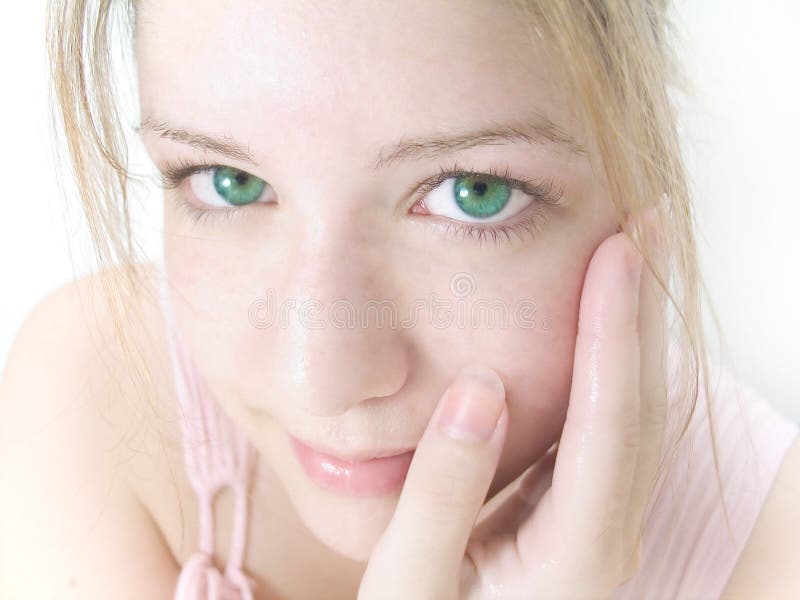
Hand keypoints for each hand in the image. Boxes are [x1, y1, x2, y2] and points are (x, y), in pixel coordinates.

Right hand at [358, 210, 667, 599]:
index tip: (616, 251)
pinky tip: (596, 321)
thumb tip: (477, 388)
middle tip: (647, 226)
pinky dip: (610, 359)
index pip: (608, 423)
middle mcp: (607, 534)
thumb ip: (444, 489)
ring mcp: (600, 522)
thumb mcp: (411, 580)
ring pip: (637, 409)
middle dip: (646, 311)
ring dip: (636, 327)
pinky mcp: (578, 508)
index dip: (613, 330)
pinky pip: (612, 421)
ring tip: (630, 256)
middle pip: (644, 406)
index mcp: (574, 553)